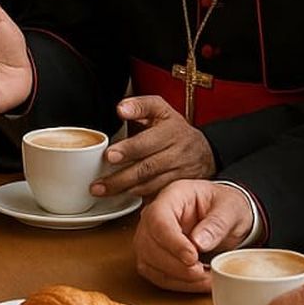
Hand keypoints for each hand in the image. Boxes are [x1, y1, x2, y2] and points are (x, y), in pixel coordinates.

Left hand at [94, 95, 215, 197]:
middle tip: (99, 183)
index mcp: (170, 131)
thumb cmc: (174, 128)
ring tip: (102, 191)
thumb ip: (139, 106)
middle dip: (121, 177)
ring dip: (125, 190)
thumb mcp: (161, 109)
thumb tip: (121, 109)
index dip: (128, 149)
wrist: (204, 151)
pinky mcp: (178, 188)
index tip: (109, 155)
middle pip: (147, 167)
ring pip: (151, 184)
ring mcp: (179, 173)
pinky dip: (139, 198)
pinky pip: (157, 194)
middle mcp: (176, 153)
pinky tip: (122, 199)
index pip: (148, 142)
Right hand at [134, 179, 253, 291]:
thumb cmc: (224, 206)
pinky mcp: (154, 257)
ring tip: (205, 279)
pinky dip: (178, 284)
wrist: (225, 217)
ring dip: (177, 277)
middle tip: (201, 272)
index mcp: (172, 196)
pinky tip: (198, 282)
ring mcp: (151, 237)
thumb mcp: (230, 209)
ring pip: (149, 263)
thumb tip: (199, 241)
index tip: (192, 257)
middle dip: (175, 265)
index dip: (172, 242)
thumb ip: (217, 224)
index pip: (158, 219)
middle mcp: (155, 216)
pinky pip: (157, 275)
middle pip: (149, 244)